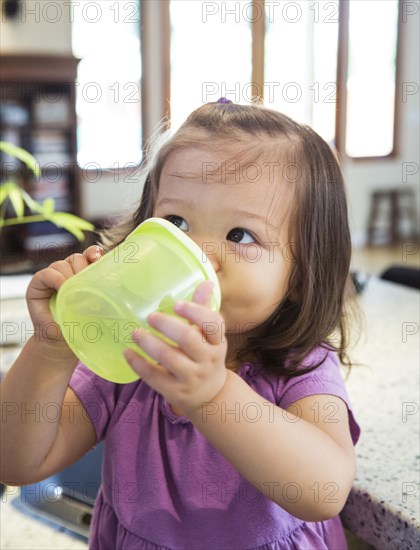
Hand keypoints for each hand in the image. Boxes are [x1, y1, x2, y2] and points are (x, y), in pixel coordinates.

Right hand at [26, 245, 104, 345]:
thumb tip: (121, 283)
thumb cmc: (82, 325)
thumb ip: (105, 292)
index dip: (94, 253)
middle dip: (83, 268)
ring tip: (74, 291)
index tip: (98, 258)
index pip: (89, 255)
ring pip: (62, 264)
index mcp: (83, 274)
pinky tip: (62, 287)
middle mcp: (67, 272)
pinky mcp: (37, 284)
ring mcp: (52, 277)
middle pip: (76, 258)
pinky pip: (46, 273)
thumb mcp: (97, 306)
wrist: (61, 342)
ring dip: (69, 275)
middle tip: (87, 284)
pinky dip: (56, 278)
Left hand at [124, 281, 227, 414]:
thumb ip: (203, 310)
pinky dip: (138, 363)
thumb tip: (206, 282)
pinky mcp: (175, 391)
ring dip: (149, 343)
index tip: (177, 304)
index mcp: (217, 342)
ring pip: (169, 358)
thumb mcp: (209, 336)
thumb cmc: (205, 356)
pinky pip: (154, 376)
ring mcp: (192, 377)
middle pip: (188, 339)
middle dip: (167, 325)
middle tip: (151, 316)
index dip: (196, 312)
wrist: (210, 395)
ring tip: (135, 333)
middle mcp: (208, 359)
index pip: (213, 324)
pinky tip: (128, 352)